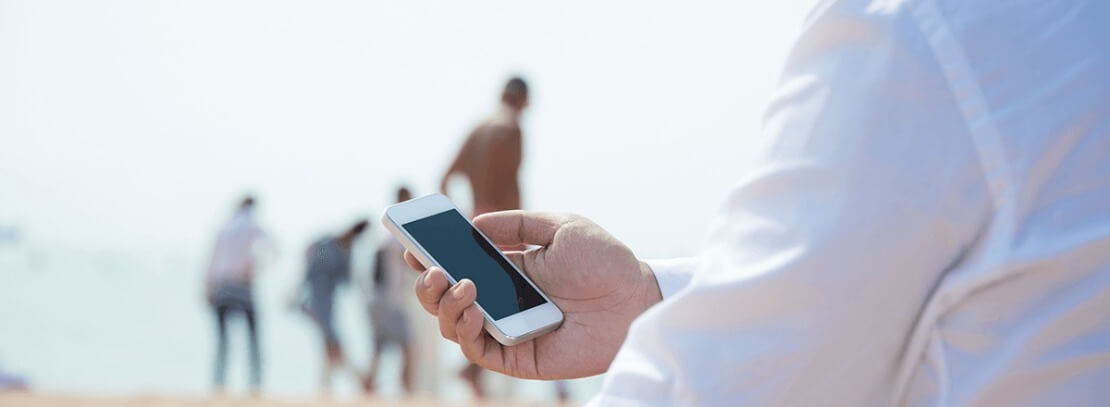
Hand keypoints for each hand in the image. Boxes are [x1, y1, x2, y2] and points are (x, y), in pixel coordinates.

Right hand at [404, 210, 661, 379]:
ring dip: (444, 306)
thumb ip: (516, 224)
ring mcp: (507, 330)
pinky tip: (473, 310)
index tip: (410, 245)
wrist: (637, 297)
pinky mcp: (518, 357)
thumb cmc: (605, 261)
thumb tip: (473, 223)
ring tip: (460, 285)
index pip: (459, 264)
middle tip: (429, 268)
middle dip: (427, 284)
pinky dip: (466, 332)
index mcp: (508, 268)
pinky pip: (479, 350)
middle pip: (446, 298)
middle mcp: (502, 300)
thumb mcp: (560, 226)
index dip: (431, 256)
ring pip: (454, 326)